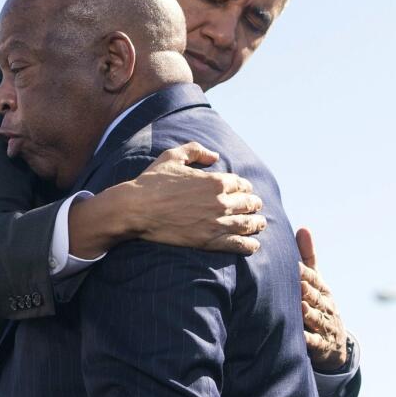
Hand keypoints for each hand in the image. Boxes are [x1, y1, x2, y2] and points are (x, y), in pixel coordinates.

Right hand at [69, 141, 265, 258]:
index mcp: (216, 180)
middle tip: (255, 208)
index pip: (242, 185)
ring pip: (248, 224)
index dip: (245, 188)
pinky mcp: (209, 241)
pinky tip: (253, 245)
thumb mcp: (172, 156)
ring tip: (259, 225)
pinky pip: (238, 244)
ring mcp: (216, 222)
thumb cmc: (151, 182)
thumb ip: (196, 151)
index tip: (243, 192)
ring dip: (257, 224)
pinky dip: (249, 245)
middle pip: (249, 204)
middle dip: (254, 205)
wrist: (136, 209)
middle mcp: (221, 201)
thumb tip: (214, 156)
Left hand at [296, 227, 347, 370]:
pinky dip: (308, 340)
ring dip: (308, 313)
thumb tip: (303, 228)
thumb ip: (308, 258)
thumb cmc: (319, 305)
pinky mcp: (321, 345)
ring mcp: (324, 325)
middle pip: (314, 297)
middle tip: (294, 283)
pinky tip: (299, 337)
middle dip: (306, 290)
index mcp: (322, 290)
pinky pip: (314, 342)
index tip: (290, 264)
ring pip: (315, 318)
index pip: (312, 279)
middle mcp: (325, 306)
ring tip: (300, 307)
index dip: (302, 272)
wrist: (335, 344)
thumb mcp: (317, 282)